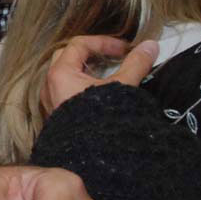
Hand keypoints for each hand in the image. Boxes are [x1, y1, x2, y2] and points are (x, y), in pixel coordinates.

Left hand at [43, 36, 158, 112]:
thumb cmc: (102, 119)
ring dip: (86, 70)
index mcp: (60, 74)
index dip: (104, 42)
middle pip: (68, 56)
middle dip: (92, 53)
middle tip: (113, 58)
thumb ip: (136, 64)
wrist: (92, 156)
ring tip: (109, 74)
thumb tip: (151, 46)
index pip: (79, 44)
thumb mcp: (122, 87)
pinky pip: (65, 91)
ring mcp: (50, 101)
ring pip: (65, 75)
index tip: (125, 49)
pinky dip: (81, 86)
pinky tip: (99, 94)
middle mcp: (49, 86)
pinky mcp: (56, 115)